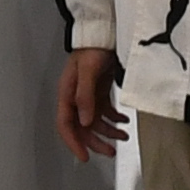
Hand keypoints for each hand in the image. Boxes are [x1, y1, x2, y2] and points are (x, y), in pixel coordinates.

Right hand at [54, 47, 123, 163]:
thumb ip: (85, 96)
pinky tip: (123, 120)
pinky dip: (114, 118)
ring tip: (124, 136)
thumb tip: (86, 121)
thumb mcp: (88, 71)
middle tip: (110, 151)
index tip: (84, 156)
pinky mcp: (98, 92)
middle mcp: (75, 98)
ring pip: (95, 122)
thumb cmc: (91, 48)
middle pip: (82, 128)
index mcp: (67, 94)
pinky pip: (104, 112)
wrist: (102, 33)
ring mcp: (87, 96)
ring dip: (108, 131)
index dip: (74, 142)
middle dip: (95, 142)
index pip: (66, 125)